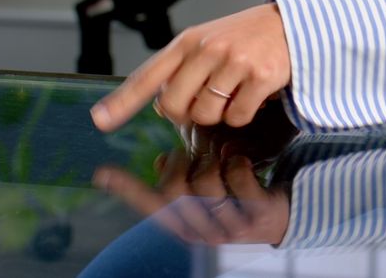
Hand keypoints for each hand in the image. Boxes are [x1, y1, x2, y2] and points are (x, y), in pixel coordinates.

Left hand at [91, 4, 291, 130]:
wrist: (291, 24)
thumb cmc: (244, 38)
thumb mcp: (206, 43)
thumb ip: (180, 70)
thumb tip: (156, 106)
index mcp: (186, 42)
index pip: (146, 76)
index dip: (121, 102)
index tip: (100, 121)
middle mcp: (206, 49)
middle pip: (172, 106)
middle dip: (185, 114)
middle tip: (204, 102)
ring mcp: (233, 62)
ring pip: (205, 115)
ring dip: (218, 115)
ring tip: (233, 94)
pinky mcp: (260, 76)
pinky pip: (237, 117)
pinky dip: (243, 115)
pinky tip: (252, 96)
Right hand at [94, 155, 289, 245]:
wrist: (285, 218)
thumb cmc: (237, 200)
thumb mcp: (206, 192)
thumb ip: (182, 180)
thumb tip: (160, 164)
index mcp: (184, 225)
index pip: (148, 205)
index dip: (125, 188)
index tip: (101, 172)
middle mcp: (203, 232)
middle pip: (175, 190)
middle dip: (183, 163)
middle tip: (193, 153)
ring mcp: (230, 228)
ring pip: (207, 181)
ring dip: (215, 160)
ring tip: (222, 156)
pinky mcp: (257, 216)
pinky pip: (237, 176)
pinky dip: (238, 161)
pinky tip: (241, 159)